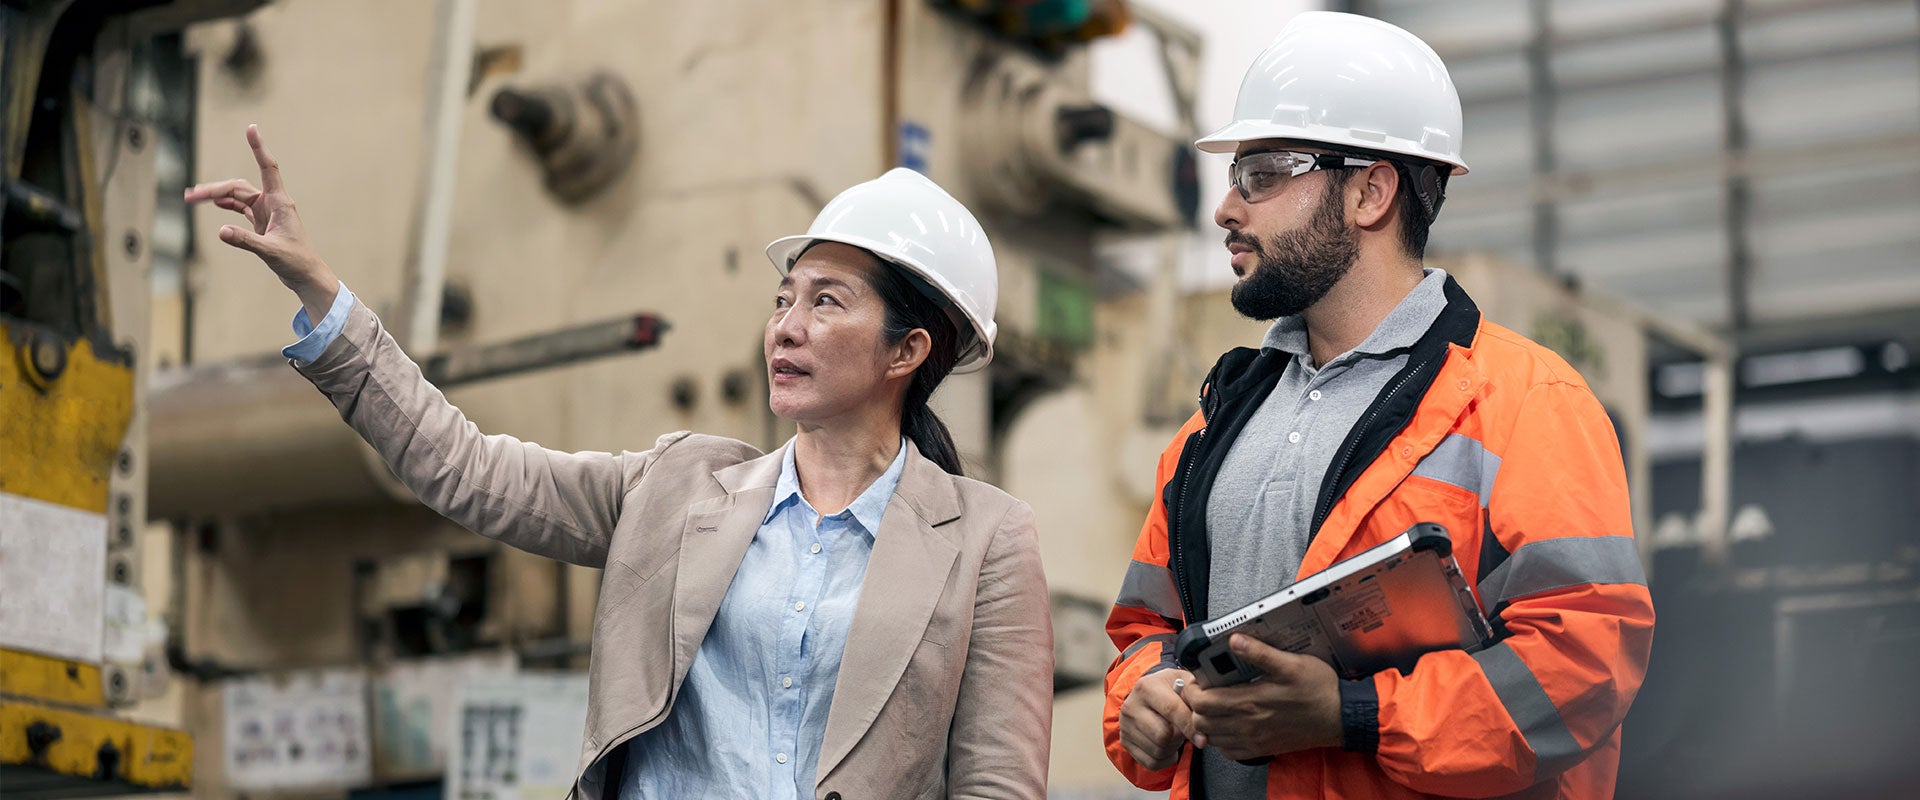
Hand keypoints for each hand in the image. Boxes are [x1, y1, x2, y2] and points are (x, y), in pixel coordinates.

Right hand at [185, 124, 337, 315]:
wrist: (306, 276)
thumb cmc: (296, 262)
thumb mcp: (270, 251)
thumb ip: (246, 241)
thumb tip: (221, 231)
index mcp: (280, 203)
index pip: (268, 168)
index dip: (258, 148)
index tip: (252, 128)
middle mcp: (273, 203)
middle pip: (239, 187)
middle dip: (215, 189)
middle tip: (191, 196)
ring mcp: (267, 213)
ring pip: (237, 197)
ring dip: (216, 196)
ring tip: (193, 198)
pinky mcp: (262, 223)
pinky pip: (241, 207)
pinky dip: (226, 204)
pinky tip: (214, 203)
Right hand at [1118, 667, 1194, 770]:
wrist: (1152, 693)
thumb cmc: (1173, 689)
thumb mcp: (1185, 683)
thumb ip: (1195, 697)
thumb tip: (1204, 718)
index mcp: (1146, 687)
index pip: (1171, 710)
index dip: (1190, 727)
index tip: (1204, 739)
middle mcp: (1131, 706)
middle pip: (1163, 736)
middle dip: (1180, 737)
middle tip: (1184, 730)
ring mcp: (1125, 725)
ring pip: (1158, 751)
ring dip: (1173, 748)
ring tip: (1175, 734)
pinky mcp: (1125, 742)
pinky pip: (1152, 763)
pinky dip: (1166, 759)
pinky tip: (1168, 745)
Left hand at [1182, 634, 1341, 760]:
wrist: (1341, 717)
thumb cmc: (1318, 688)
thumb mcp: (1291, 663)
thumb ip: (1259, 653)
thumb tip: (1234, 640)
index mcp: (1250, 700)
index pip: (1201, 702)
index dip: (1191, 690)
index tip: (1195, 679)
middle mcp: (1248, 724)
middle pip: (1201, 721)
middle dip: (1194, 705)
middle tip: (1201, 691)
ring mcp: (1254, 739)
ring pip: (1211, 738)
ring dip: (1206, 722)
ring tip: (1212, 706)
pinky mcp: (1262, 749)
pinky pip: (1229, 752)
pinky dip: (1221, 740)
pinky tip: (1228, 724)